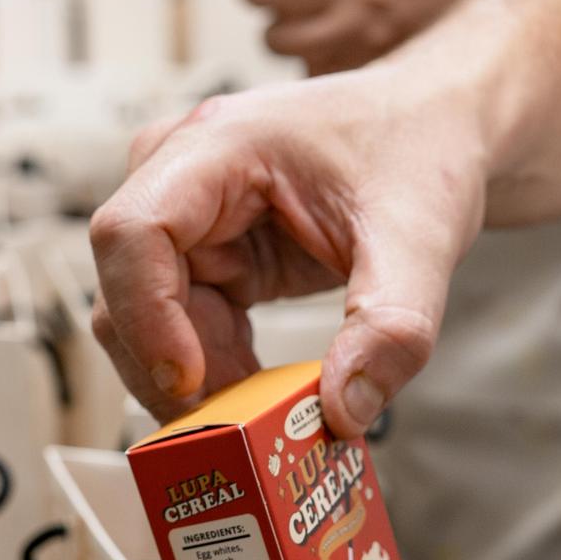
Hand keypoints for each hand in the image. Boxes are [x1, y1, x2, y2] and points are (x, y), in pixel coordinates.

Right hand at [90, 64, 486, 436]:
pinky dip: (217, 373)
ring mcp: (189, 219)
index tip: (189, 381)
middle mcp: (182, 176)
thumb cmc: (421, 152)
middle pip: (124, 288)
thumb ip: (391, 328)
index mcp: (218, 145)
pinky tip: (267, 391)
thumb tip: (343, 413)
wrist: (436, 128)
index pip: (132, 231)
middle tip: (233, 430)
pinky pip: (183, 330)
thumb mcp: (420, 241)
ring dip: (196, 379)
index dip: (145, 314)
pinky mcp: (208, 258)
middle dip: (170, 368)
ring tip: (266, 412)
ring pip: (145, 321)